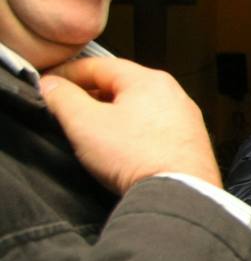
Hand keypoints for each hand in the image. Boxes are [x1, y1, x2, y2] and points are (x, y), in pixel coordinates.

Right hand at [40, 56, 220, 193]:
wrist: (178, 195)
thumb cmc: (136, 157)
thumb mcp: (84, 123)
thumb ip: (63, 98)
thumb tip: (51, 85)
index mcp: (148, 80)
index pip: (98, 65)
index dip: (68, 74)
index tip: (50, 86)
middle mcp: (174, 95)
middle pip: (121, 86)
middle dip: (91, 96)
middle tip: (68, 111)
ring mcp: (187, 120)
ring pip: (140, 110)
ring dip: (114, 117)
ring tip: (93, 133)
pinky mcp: (191, 145)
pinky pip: (155, 131)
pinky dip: (135, 135)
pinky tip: (123, 150)